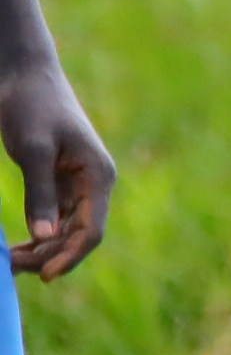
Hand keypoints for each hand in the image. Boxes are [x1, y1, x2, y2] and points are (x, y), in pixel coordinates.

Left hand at [0, 60, 113, 279]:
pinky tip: (16, 246)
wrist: (23, 76)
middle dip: (50, 256)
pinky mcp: (60, 182)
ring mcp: (78, 184)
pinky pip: (55, 219)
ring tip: (9, 261)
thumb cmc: (31, 107)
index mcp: (98, 175)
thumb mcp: (33, 150)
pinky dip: (38, 236)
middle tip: (10, 266)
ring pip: (67, 231)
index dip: (70, 257)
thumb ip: (40, 194)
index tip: (43, 278)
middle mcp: (94, 183)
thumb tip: (43, 237)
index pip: (92, 230)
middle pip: (79, 236)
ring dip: (43, 250)